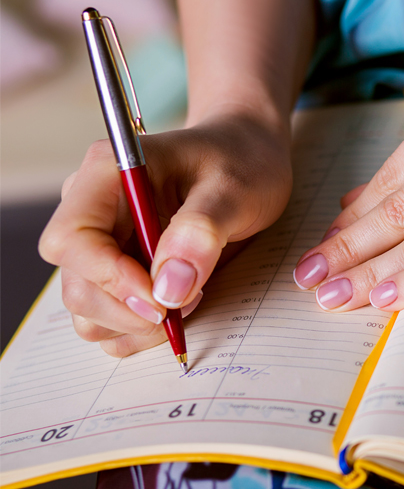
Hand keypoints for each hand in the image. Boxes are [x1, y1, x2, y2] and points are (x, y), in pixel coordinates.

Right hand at [39, 116, 291, 356]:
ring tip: (192, 296)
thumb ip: (201, 231)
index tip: (162, 298)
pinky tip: (181, 304)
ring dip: (137, 324)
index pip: (71, 240)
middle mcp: (91, 211)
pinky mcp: (117, 271)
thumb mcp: (235, 187)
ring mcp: (101, 245)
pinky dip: (141, 329)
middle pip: (77, 285)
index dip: (109, 278)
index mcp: (106, 174)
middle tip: (190, 300)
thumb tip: (168, 288)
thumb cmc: (241, 162)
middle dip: (131, 309)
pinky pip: (108, 319)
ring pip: (87, 310)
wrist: (249, 159)